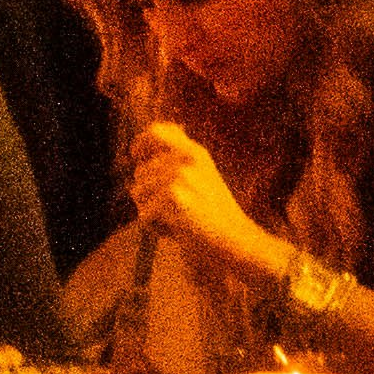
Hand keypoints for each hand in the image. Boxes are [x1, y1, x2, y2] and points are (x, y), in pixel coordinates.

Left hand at [124, 115, 291, 299]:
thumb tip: (150, 139)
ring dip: (151, 211)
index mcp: (194, 151)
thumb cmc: (216, 213)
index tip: (137, 158)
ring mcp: (179, 176)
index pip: (155, 132)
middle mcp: (185, 158)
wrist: (237, 241)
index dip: (140, 144)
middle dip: (149, 195)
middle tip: (175, 211)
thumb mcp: (203, 173)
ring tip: (178, 220)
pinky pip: (145, 215)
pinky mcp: (173, 198)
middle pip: (140, 172)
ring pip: (138, 193)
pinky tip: (178, 232)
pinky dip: (157, 228)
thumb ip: (178, 155)